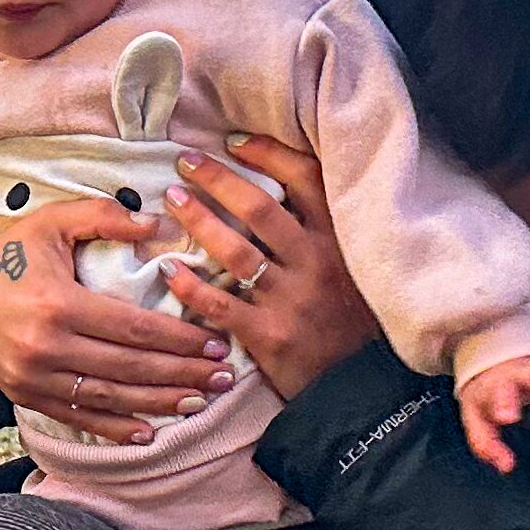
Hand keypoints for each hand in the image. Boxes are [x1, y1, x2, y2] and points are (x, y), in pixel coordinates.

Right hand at [0, 197, 232, 443]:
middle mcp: (47, 346)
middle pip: (130, 368)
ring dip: (159, 403)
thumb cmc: (5, 256)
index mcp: (59, 303)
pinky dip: (114, 428)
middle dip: (182, 375)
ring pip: (110, 397)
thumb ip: (103, 216)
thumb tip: (157, 225)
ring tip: (199, 402)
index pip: (134, 329)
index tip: (215, 343)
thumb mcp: (50, 222)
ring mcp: (35, 377)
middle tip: (223, 378)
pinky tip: (147, 432)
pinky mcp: (26, 396)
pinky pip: (77, 417)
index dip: (179, 340)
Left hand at [154, 137, 380, 402]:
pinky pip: (219, 303)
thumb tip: (281, 189)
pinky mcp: (269, 335)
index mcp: (339, 239)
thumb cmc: (355, 321)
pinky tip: (166, 269)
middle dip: (217, 178)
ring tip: (172, 200)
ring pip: (235, 250)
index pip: (305, 178)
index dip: (268, 154)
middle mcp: (317, 261)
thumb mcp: (355, 266)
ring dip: (198, 220)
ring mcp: (292, 299)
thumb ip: (325, 232)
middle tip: (184, 161)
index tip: (234, 141)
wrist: (364, 389)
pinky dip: (189, 284)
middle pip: (259, 207)